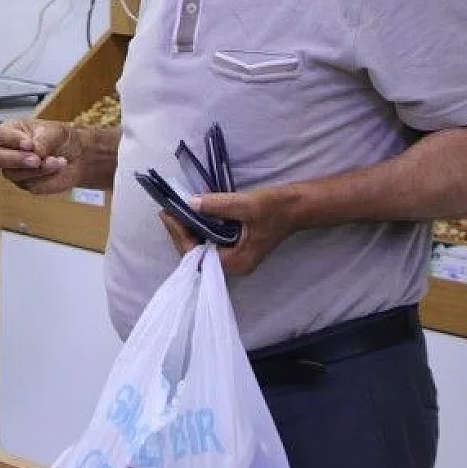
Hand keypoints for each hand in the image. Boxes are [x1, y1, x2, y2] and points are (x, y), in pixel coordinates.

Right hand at [0, 119, 78, 194]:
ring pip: (13, 173)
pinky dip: (45, 176)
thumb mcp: (56, 132)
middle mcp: (8, 151)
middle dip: (16, 159)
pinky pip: (30, 184)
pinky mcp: (25, 184)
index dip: (12, 140)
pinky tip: (58, 167)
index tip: (29, 143)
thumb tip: (35, 150)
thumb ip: (44, 138)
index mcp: (11, 132)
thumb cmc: (60, 139)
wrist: (77, 157)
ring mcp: (14, 170)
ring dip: (37, 169)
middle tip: (36, 160)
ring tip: (57, 161)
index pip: (0, 135)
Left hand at [157, 186, 298, 276]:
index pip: (196, 254)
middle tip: (167, 210)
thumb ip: (218, 205)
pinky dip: (199, 226)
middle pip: (196, 252)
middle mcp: (233, 264)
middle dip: (180, 231)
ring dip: (188, 228)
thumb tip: (190, 203)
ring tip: (174, 210)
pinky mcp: (235, 245)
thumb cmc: (277, 208)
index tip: (168, 214)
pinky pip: (210, 239)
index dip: (179, 234)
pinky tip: (191, 212)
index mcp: (236, 262)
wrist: (299, 206)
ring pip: (201, 245)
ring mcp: (234, 256)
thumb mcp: (247, 204)